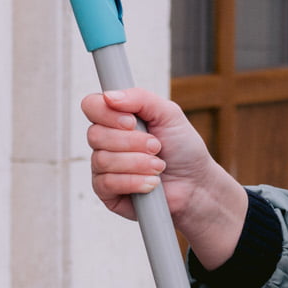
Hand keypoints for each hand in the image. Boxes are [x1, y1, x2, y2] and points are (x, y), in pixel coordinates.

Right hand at [81, 87, 249, 264]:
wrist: (196, 183)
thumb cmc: (182, 148)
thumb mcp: (169, 114)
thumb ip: (141, 98)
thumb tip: (109, 96)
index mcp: (116, 118)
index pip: (91, 106)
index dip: (107, 113)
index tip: (132, 122)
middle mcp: (105, 141)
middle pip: (95, 134)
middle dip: (132, 142)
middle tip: (156, 146)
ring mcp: (103, 167)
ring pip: (102, 160)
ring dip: (137, 163)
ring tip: (159, 166)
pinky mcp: (106, 192)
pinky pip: (106, 183)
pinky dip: (134, 181)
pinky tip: (151, 182)